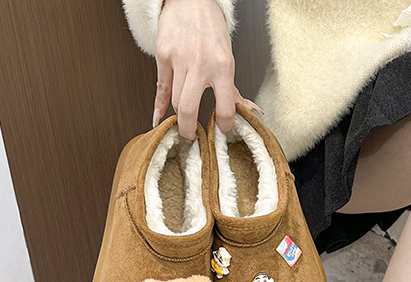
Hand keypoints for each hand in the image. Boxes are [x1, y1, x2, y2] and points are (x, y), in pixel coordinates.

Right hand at [154, 0, 261, 140]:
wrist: (190, 0)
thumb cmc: (211, 30)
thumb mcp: (228, 60)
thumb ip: (234, 90)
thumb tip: (251, 112)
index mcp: (223, 66)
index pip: (224, 107)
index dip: (223, 125)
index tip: (221, 131)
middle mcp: (200, 63)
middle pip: (189, 108)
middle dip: (189, 130)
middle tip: (192, 139)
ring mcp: (179, 59)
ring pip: (174, 101)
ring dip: (179, 117)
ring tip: (183, 124)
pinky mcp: (162, 54)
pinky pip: (160, 87)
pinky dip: (158, 106)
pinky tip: (159, 118)